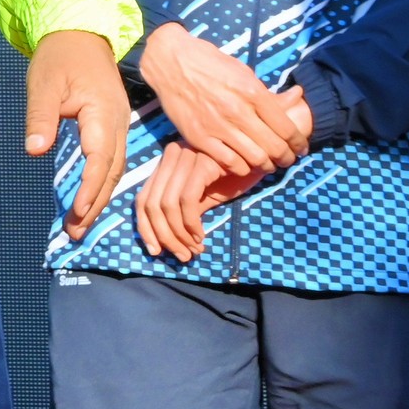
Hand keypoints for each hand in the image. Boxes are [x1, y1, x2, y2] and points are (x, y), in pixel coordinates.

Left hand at [23, 29, 130, 236]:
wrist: (81, 36)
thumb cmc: (60, 58)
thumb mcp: (43, 84)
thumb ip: (41, 118)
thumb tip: (34, 151)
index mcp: (103, 114)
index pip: (100, 159)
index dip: (91, 188)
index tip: (78, 212)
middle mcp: (118, 124)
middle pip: (111, 171)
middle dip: (96, 204)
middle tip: (77, 232)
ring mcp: (120, 126)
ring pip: (115, 169)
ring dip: (100, 197)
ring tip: (82, 224)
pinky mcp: (114, 126)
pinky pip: (113, 160)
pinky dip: (102, 182)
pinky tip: (91, 198)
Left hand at [129, 97, 299, 262]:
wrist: (266, 151)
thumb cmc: (238, 173)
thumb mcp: (207, 194)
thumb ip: (184, 209)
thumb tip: (166, 238)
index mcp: (166, 164)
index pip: (142, 199)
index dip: (145, 228)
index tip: (156, 250)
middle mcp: (170, 158)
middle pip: (150, 204)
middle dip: (163, 236)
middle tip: (181, 256)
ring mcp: (184, 157)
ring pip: (166, 205)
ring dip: (178, 235)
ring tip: (193, 250)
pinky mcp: (201, 162)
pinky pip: (186, 200)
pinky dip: (190, 224)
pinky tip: (201, 236)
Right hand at [137, 21, 306, 181]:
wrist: (169, 60)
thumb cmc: (209, 63)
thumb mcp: (243, 72)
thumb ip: (266, 94)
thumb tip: (294, 100)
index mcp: (253, 92)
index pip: (286, 128)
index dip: (299, 143)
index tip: (300, 148)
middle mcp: (238, 111)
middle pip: (275, 147)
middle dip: (286, 158)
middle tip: (287, 159)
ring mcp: (217, 126)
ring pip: (255, 158)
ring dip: (267, 165)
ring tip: (267, 164)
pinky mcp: (199, 136)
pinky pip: (230, 162)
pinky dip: (242, 167)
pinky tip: (243, 163)